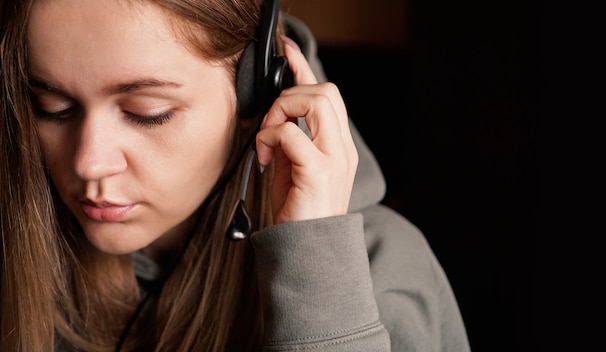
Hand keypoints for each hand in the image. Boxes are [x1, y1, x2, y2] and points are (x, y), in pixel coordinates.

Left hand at [255, 38, 358, 223]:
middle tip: (270, 123)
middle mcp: (341, 149)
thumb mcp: (292, 168)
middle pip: (325, 91)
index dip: (304, 68)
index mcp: (337, 146)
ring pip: (315, 101)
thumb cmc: (298, 211)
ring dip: (281, 112)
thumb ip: (289, 139)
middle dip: (289, 94)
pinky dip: (271, 138)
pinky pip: (292, 134)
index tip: (286, 51)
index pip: (326, 95)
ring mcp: (334, 159)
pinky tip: (263, 158)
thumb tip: (273, 116)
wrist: (307, 250)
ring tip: (268, 138)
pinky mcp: (319, 172)